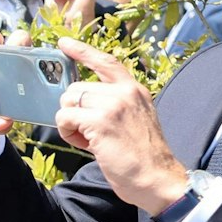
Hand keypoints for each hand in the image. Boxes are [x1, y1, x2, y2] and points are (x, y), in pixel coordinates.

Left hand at [54, 37, 187, 213]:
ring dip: (70, 123)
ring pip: (68, 102)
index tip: (64, 43)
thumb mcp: (134, 119)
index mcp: (134, 90)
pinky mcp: (100, 121)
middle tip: (88, 132)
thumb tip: (80, 101)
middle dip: (73, 110)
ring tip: (89, 140)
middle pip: (76, 88)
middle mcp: (125, 92)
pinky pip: (64, 118)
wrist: (157, 179)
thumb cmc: (142, 157)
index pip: (106, 62)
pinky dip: (67, 132)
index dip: (82, 51)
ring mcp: (113, 105)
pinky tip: (85, 145)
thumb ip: (113, 105)